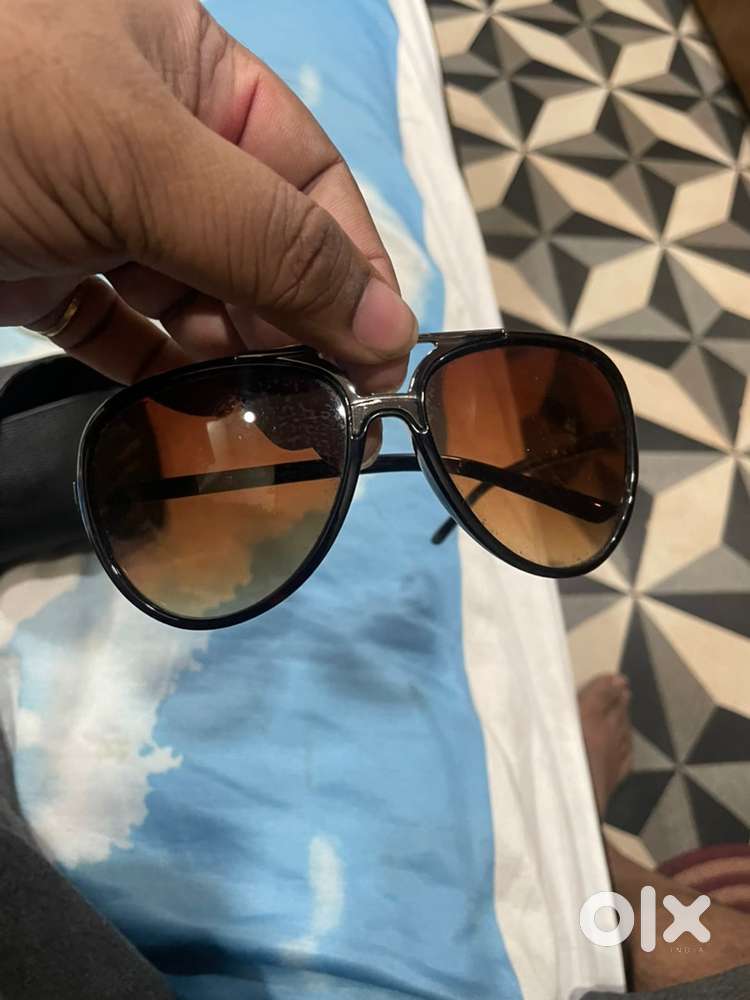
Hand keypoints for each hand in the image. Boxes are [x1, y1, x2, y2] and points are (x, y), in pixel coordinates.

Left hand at [0, 0, 416, 391]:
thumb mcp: (143, 156)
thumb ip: (273, 240)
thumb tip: (390, 327)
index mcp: (189, 71)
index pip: (306, 176)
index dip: (352, 266)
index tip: (379, 359)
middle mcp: (150, 137)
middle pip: (256, 244)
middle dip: (291, 323)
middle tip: (316, 405)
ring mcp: (94, 210)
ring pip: (194, 297)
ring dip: (228, 358)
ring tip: (256, 417)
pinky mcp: (44, 274)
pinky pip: (124, 332)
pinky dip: (158, 375)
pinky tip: (186, 412)